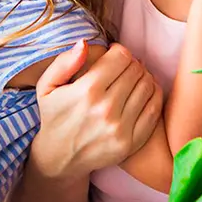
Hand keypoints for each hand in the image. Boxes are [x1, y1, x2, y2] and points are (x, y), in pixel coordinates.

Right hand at [30, 40, 162, 180]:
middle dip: (132, 63)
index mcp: (86, 92)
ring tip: (133, 78)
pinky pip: (154, 108)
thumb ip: (64, 62)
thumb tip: (84, 43)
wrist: (59, 158)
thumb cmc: (55, 116)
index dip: (120, 51)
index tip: (114, 55)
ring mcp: (121, 127)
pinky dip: (153, 94)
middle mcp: (105, 109)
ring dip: (144, 77)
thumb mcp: (47, 87)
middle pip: (136, 70)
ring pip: (148, 86)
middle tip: (124, 67)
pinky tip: (144, 91)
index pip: (121, 57)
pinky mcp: (131, 141)